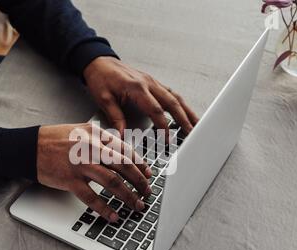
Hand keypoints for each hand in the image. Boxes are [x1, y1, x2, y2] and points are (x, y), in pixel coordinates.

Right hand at [36, 124, 151, 221]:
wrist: (29, 147)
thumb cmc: (55, 139)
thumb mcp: (81, 130)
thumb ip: (102, 140)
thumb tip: (123, 153)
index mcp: (96, 135)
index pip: (126, 150)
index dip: (140, 164)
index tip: (148, 174)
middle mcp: (91, 148)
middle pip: (124, 166)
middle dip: (140, 181)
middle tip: (147, 192)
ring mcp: (81, 165)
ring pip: (113, 182)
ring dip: (128, 196)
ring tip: (136, 205)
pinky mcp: (70, 180)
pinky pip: (92, 198)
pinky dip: (105, 209)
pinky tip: (114, 216)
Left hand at [84, 56, 198, 136]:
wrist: (100, 62)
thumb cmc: (101, 78)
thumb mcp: (103, 99)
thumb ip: (115, 117)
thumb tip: (123, 135)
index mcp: (137, 88)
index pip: (156, 110)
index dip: (163, 127)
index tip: (167, 140)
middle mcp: (148, 83)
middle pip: (172, 103)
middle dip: (184, 119)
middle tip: (192, 132)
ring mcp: (153, 82)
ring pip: (175, 97)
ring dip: (187, 111)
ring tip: (196, 124)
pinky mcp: (153, 83)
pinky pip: (171, 93)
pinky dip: (181, 104)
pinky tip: (186, 112)